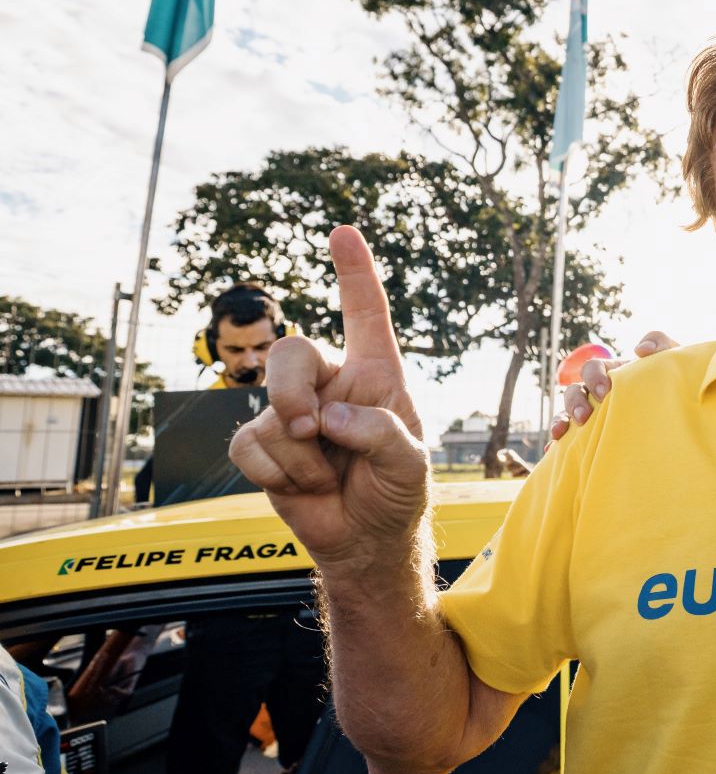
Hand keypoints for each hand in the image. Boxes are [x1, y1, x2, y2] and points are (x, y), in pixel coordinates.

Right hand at [230, 225, 428, 571]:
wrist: (366, 540)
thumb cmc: (397, 493)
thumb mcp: (411, 464)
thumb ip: (380, 433)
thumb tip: (327, 417)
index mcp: (377, 375)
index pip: (365, 314)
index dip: (355, 273)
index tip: (343, 233)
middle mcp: (332, 384)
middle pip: (291, 350)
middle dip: (292, 390)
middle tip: (310, 429)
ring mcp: (292, 412)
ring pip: (265, 403)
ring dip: (297, 452)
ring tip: (326, 475)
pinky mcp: (263, 445)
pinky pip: (247, 444)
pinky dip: (276, 472)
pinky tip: (302, 486)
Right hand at [547, 330, 676, 441]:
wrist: (685, 409)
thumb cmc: (676, 380)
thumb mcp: (673, 358)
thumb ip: (661, 343)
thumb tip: (640, 350)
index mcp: (614, 373)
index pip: (593, 368)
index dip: (593, 377)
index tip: (605, 393)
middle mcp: (600, 393)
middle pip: (574, 391)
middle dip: (574, 402)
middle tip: (585, 417)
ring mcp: (595, 414)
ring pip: (567, 413)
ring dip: (561, 420)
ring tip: (561, 433)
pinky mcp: (594, 435)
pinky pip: (571, 439)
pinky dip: (559, 444)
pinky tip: (553, 452)